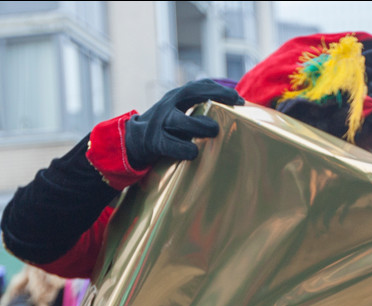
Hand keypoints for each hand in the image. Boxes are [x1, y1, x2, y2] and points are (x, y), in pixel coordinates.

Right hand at [125, 79, 241, 167]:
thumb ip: (199, 113)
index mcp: (176, 98)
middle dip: (213, 95)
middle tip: (233, 103)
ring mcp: (159, 123)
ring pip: (179, 120)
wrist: (132, 142)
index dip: (219, 89)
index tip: (239, 98)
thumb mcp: (180, 115)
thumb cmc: (166, 130)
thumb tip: (232, 119)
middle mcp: (167, 106)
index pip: (198, 87)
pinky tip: (194, 153)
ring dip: (198, 124)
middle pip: (189, 94)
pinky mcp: (154, 142)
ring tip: (214, 129)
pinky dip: (183, 148)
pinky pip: (169, 144)